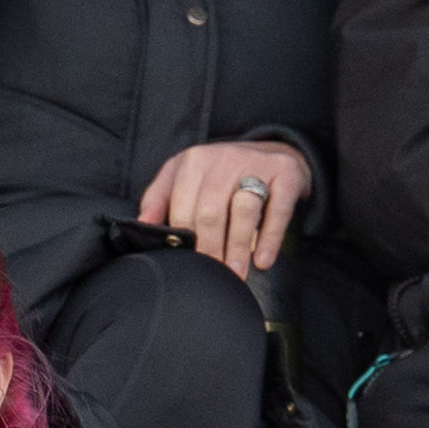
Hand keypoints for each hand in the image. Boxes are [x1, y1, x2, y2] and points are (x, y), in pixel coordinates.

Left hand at [136, 140, 312, 273]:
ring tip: (236, 274)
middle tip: (212, 276)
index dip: (185, 240)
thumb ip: (160, 197)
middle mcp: (224, 159)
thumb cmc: (222, 172)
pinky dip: (270, 238)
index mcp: (194, 161)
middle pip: (211, 211)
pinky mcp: (285, 173)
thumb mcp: (185, 175)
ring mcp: (257, 164)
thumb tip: (143, 224)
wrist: (272, 151)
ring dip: (238, 248)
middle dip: (209, 249)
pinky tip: (263, 261)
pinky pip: (278, 209)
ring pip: (243, 210)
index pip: (183, 206)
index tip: (187, 265)